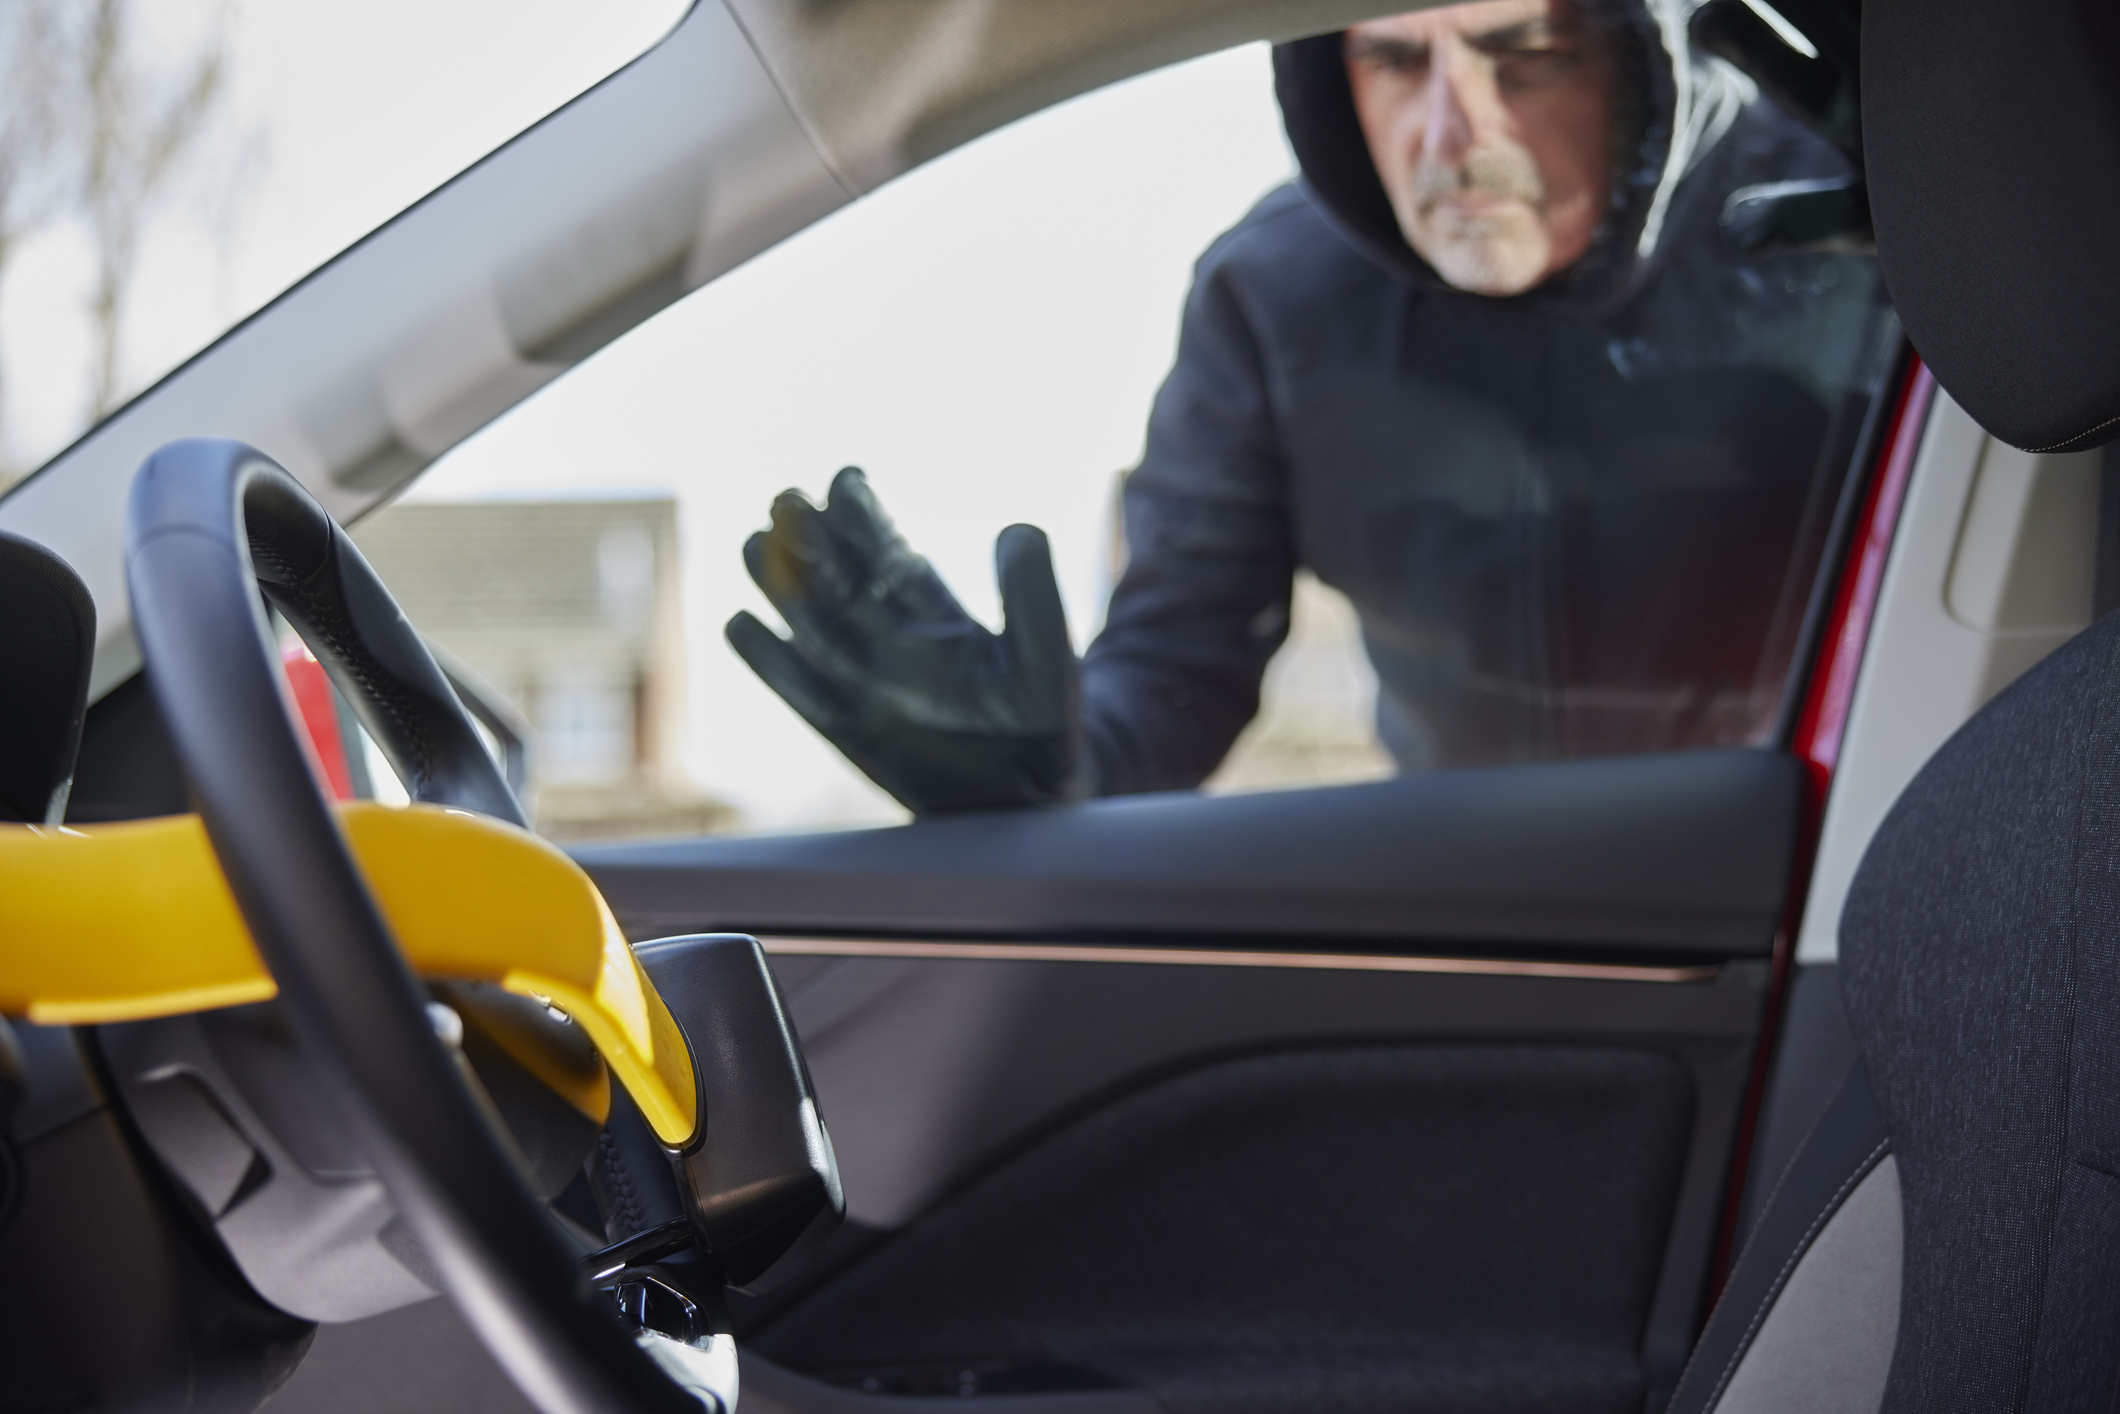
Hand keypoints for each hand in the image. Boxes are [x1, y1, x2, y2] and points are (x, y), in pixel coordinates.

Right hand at [726, 468, 1081, 814]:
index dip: (865, 518)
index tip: (847, 478)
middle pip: (839, 581)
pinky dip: (769, 662)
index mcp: (935, 614)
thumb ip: (1036, 596)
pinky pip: (800, 691)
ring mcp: (865, 684)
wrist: (1030, 808)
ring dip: (782, 587)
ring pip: (812, 625)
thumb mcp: (1050, 659)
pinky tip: (739, 625)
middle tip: (786, 497)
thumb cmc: (1044, 729)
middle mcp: (891, 641)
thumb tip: (1016, 529)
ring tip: (753, 543)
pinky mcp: (848, 731)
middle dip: (812, 541)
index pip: (888, 554)